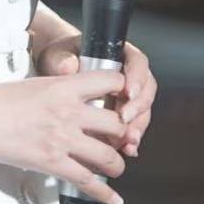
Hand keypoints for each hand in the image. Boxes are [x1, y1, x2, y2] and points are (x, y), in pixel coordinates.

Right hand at [0, 70, 131, 203]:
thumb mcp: (35, 83)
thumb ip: (62, 90)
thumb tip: (79, 99)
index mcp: (63, 87)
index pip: (111, 82)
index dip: (122, 90)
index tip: (124, 98)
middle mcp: (68, 112)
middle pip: (117, 124)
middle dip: (122, 134)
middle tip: (119, 138)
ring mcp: (62, 139)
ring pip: (109, 156)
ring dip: (117, 164)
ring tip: (113, 165)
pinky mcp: (52, 163)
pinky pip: (88, 182)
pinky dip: (105, 193)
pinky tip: (112, 197)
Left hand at [34, 35, 155, 157]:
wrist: (57, 73)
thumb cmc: (60, 59)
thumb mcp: (58, 55)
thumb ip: (62, 59)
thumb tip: (68, 66)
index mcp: (119, 54)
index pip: (138, 62)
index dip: (137, 77)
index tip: (128, 92)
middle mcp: (129, 75)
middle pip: (146, 90)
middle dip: (138, 108)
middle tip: (125, 120)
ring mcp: (128, 96)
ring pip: (143, 112)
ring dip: (137, 127)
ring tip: (127, 141)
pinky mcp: (123, 114)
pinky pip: (133, 127)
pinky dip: (129, 139)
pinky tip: (124, 149)